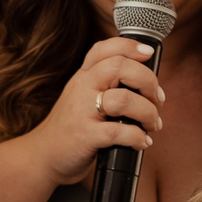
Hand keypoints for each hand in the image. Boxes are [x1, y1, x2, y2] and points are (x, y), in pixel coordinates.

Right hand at [16, 37, 163, 186]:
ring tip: (152, 123)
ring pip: (124, 99)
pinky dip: (138, 137)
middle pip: (119, 67)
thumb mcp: (81, 95)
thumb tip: (148, 84)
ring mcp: (83, 112)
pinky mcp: (86, 136)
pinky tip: (142, 142)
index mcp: (83, 76)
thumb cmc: (71, 126)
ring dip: (148, 112)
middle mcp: (82, 88)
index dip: (130, 46)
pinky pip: (120, 132)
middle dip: (148, 81)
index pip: (105, 48)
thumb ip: (104, 83)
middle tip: (158, 99)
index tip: (148, 54)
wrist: (43, 155)